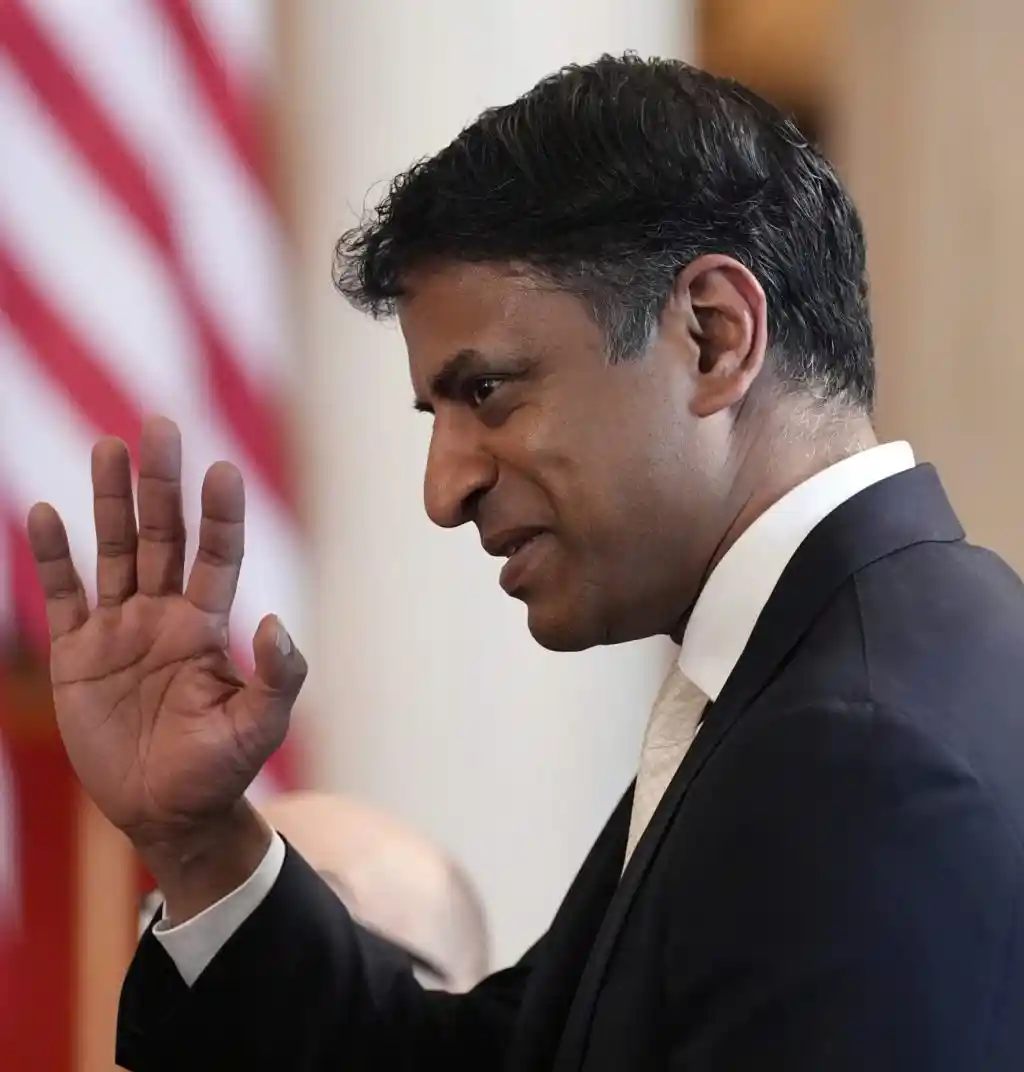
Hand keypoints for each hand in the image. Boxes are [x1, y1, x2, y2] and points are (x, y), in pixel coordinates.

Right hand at [26, 417, 306, 858]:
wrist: (168, 810)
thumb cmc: (221, 768)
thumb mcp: (259, 726)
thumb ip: (277, 676)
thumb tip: (273, 622)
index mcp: (210, 625)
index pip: (217, 555)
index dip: (220, 514)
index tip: (222, 469)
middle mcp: (166, 614)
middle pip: (163, 536)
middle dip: (162, 485)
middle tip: (161, 427)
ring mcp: (120, 629)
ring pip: (114, 551)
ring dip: (110, 501)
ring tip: (109, 447)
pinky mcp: (78, 654)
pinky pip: (64, 595)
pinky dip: (53, 557)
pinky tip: (45, 512)